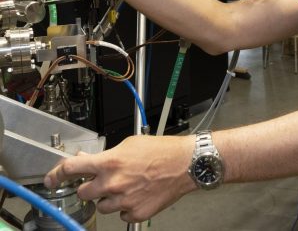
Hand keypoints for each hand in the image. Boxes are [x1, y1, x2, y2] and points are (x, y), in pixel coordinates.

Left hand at [44, 135, 196, 222]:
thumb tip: (91, 161)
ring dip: (109, 198)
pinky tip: (138, 194)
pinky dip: (126, 207)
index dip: (57, 173)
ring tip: (127, 186)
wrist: (185, 164)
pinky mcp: (136, 213)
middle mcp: (113, 183)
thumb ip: (108, 155)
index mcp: (110, 162)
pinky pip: (121, 214)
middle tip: (104, 181)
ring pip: (102, 206)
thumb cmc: (162, 150)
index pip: (72, 168)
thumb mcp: (130, 144)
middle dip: (91, 187)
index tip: (52, 178)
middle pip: (84, 193)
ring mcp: (124, 201)